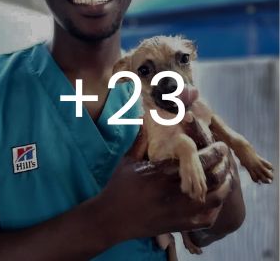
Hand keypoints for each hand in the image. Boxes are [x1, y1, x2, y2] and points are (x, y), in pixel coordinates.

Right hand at [96, 142, 233, 242]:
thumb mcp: (127, 160)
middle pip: (208, 177)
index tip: (220, 145)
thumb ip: (140, 141)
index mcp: (160, 172)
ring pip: (213, 198)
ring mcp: (179, 210)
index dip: (212, 152)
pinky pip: (208, 217)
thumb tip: (144, 118)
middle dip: (222, 165)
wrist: (114, 218)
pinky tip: (218, 197)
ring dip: (224, 185)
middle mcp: (173, 191)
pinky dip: (217, 207)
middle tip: (227, 156)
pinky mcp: (182, 225)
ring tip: (228, 174)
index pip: (195, 160)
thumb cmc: (119, 186)